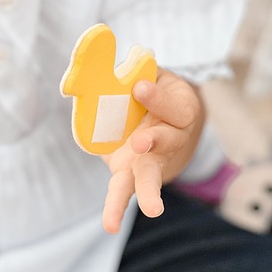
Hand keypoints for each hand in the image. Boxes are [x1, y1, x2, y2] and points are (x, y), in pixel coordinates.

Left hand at [100, 69, 203, 233]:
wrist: (168, 123)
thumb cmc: (151, 91)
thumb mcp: (146, 72)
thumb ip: (124, 65)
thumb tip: (91, 46)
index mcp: (179, 108)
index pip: (173, 105)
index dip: (156, 97)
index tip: (139, 86)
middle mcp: (171, 137)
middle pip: (167, 143)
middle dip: (155, 143)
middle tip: (142, 142)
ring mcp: (152, 160)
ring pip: (150, 177)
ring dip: (148, 191)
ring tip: (153, 210)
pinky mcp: (132, 173)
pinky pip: (125, 192)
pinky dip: (117, 208)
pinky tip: (111, 225)